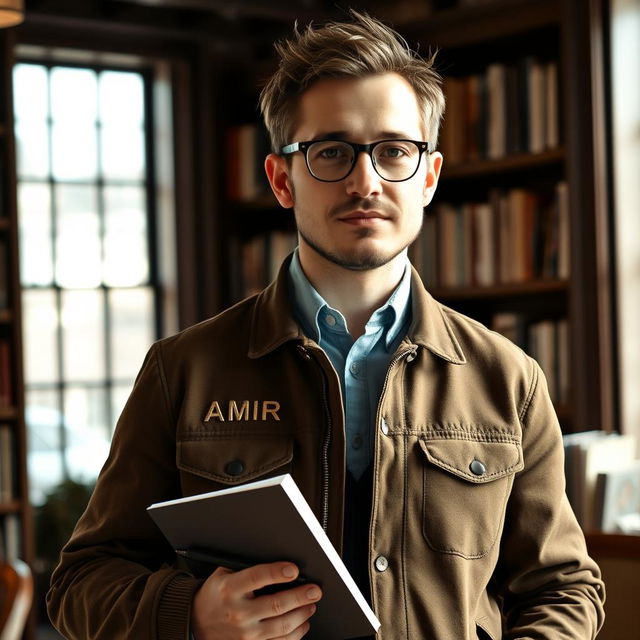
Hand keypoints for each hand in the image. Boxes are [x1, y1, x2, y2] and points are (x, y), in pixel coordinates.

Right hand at [190, 561, 321, 639]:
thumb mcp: (224, 574)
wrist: (196, 623)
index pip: (257, 577)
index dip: (277, 572)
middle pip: (276, 605)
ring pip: (282, 627)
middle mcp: (238, 614)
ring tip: (311, 604)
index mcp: (229, 589)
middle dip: (300, 596)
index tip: (294, 570)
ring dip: (302, 615)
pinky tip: (302, 624)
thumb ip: (247, 568)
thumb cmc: (216, 595)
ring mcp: (245, 635)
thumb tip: (277, 561)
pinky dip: (295, 634)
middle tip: (315, 590)